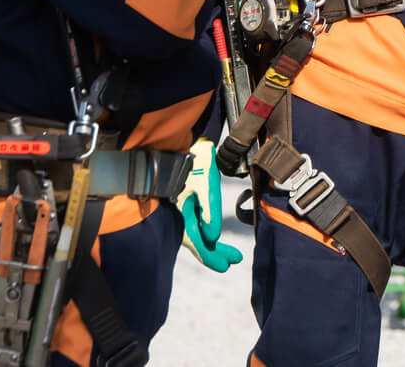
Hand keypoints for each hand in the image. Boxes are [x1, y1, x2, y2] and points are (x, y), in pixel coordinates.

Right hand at [178, 140, 243, 272]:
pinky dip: (203, 229)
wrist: (172, 139)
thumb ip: (209, 210)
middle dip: (213, 252)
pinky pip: (193, 220)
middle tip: (232, 261)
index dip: (211, 255)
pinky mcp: (183, 199)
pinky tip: (211, 235)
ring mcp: (180, 206)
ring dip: (211, 243)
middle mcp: (179, 211)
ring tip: (229, 255)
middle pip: (196, 239)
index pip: (196, 240)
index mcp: (181, 211)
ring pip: (195, 231)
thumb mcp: (204, 182)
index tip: (228, 264)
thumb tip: (213, 236)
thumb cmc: (190, 159)